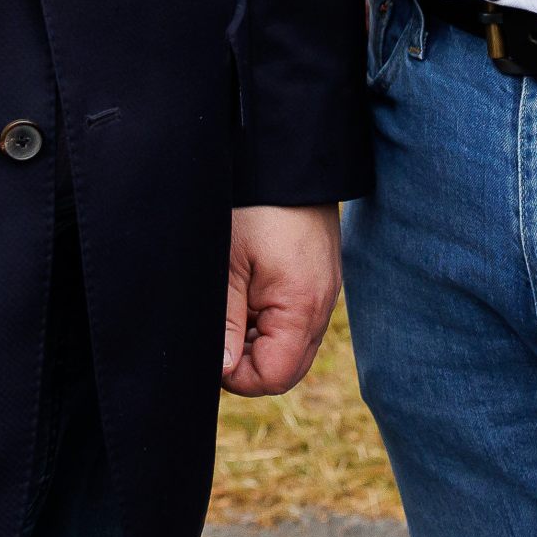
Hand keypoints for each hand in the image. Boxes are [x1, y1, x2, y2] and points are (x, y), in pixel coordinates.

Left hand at [223, 204, 341, 395]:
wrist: (286, 159)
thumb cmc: (255, 208)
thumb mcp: (229, 266)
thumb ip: (228, 323)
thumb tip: (223, 369)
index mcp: (301, 309)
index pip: (274, 377)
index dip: (238, 375)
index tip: (213, 350)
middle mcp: (321, 308)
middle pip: (286, 368)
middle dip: (249, 362)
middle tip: (220, 330)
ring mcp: (323, 294)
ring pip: (291, 346)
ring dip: (259, 340)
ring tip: (234, 302)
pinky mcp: (318, 281)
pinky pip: (297, 320)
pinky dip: (271, 319)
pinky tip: (249, 290)